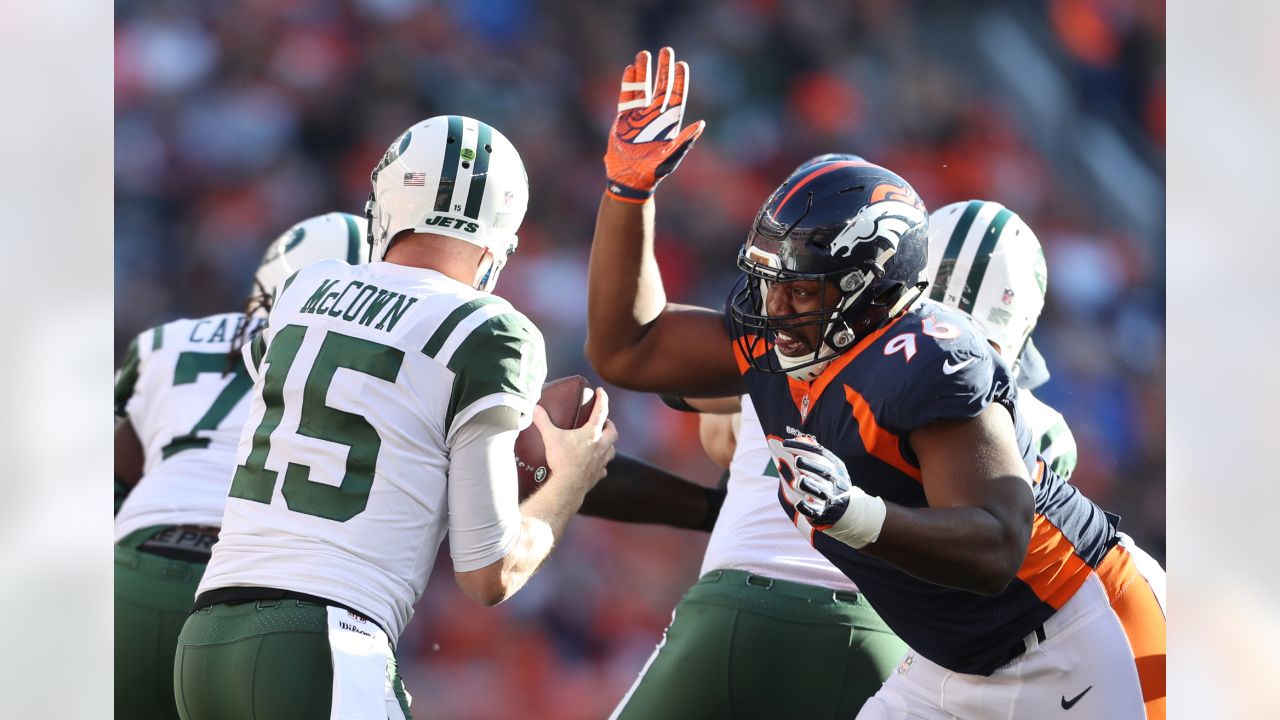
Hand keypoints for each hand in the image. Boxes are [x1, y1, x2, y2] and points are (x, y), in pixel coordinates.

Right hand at [533, 387, 617, 495]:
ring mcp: (602, 461)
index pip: (601, 411)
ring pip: (612, 450)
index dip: (602, 399)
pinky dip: (601, 464)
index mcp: (592, 434)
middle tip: (604, 423)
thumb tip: (535, 408)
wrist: (568, 485)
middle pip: (613, 432)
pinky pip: (604, 468)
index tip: (600, 391)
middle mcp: (601, 446)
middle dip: (609, 425)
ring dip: (608, 444)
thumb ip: (543, 422)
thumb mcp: (551, 437)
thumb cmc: (562, 460)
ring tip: (601, 443)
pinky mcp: (599, 474)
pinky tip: (595, 465)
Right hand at [604, 47, 705, 202]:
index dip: (679, 80)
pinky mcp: (623, 119)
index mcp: (670, 123)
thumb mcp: (671, 156)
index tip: (681, 64)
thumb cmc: (653, 171)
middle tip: (666, 50)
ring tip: (644, 54)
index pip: (677, 96)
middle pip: (661, 87)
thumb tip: (701, 124)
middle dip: (664, 69)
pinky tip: (630, 69)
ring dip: (644, 71)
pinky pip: (627, 97)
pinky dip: (628, 84)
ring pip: (642, 88)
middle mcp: (655, 116)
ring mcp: (639, 116)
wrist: (629, 179)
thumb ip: (685, 140)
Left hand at [778, 436, 886, 548]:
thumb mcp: (829, 468)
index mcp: (835, 467)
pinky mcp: (823, 513)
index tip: (784, 444)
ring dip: (809, 485)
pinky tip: (798, 503)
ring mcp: (830, 498)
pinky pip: (814, 510)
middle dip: (810, 465)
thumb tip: (797, 440)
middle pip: (823, 471)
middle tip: (797, 461)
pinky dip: (806, 507)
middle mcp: (834, 481)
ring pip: (819, 491)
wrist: (848, 511)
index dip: (802, 447)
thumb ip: (814, 455)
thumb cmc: (831, 484)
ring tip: (799, 481)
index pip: (819, 453)